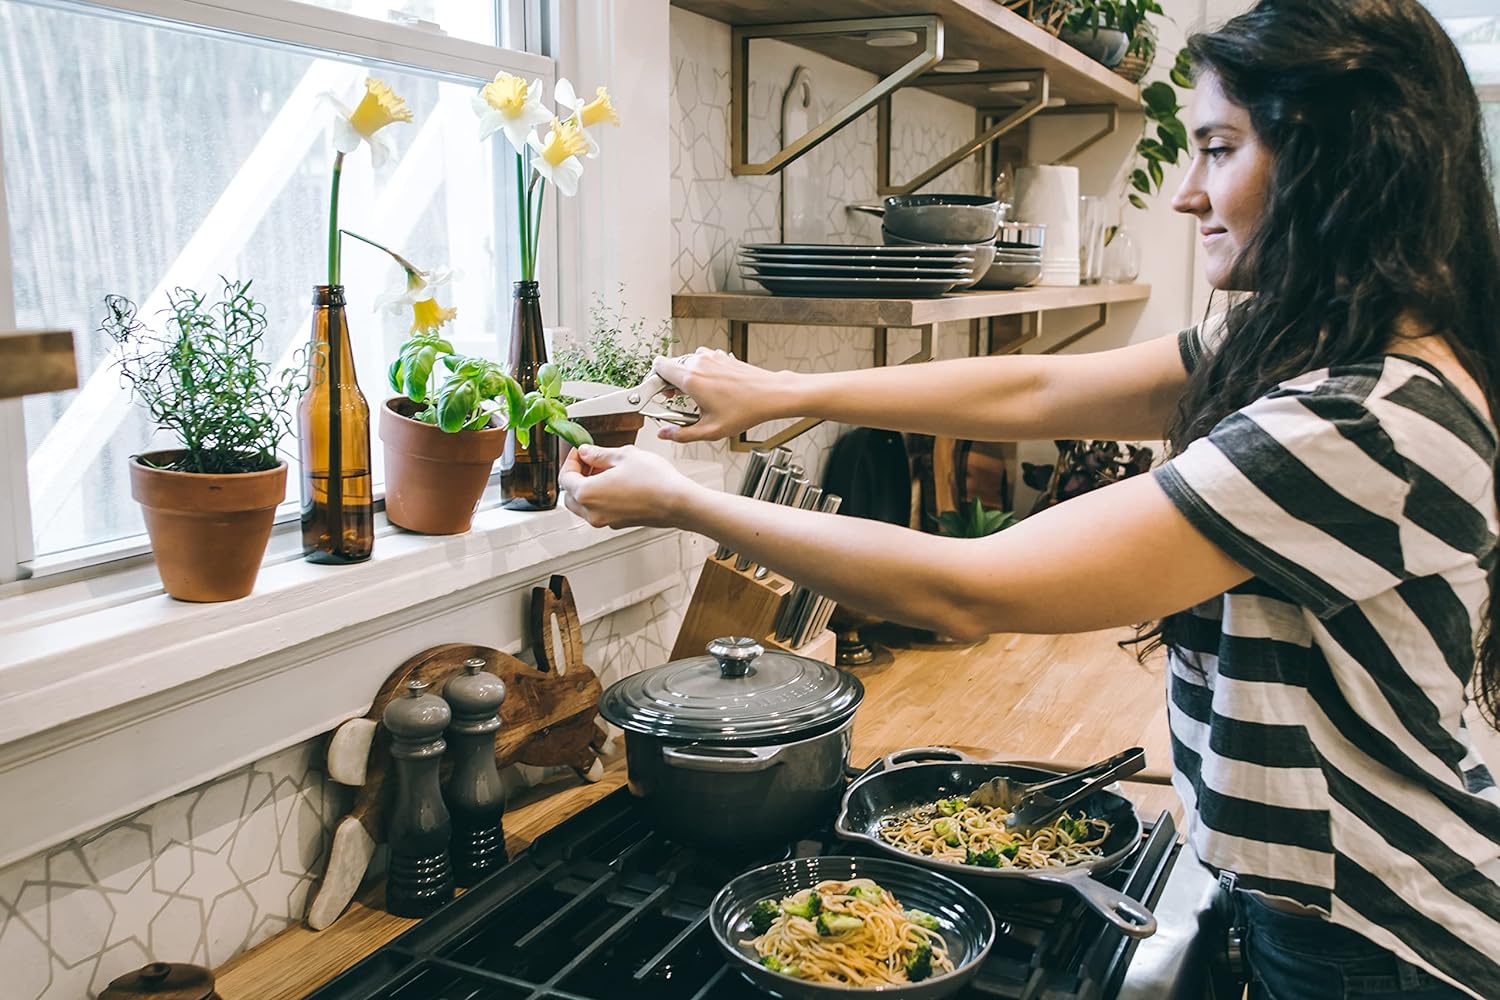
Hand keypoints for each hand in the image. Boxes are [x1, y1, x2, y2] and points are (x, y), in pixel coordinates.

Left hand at [559, 444, 700, 529]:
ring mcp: (606, 521)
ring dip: (587, 487)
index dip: (571, 460)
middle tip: (590, 460)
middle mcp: (593, 512)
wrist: (678, 503)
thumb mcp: (623, 456)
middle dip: (577, 475)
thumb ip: (598, 454)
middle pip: (570, 494)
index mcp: (588, 494)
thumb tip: (586, 452)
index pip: (565, 477)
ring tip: (605, 470)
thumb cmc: (655, 482)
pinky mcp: (618, 523)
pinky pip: (599, 510)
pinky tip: (615, 482)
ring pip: (584, 505)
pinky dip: (600, 497)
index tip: (580, 451)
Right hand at [652, 347, 790, 442]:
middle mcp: (699, 362)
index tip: (660, 394)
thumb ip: (682, 434)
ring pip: (687, 362)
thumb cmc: (745, 410)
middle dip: (670, 381)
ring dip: (686, 375)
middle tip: (677, 399)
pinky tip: (710, 388)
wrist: (770, 394)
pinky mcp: (722, 356)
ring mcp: (711, 357)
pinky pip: (702, 360)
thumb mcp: (710, 430)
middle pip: (671, 365)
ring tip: (695, 394)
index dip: (655, 380)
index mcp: (691, 379)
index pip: (659, 366)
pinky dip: (701, 371)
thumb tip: (664, 435)